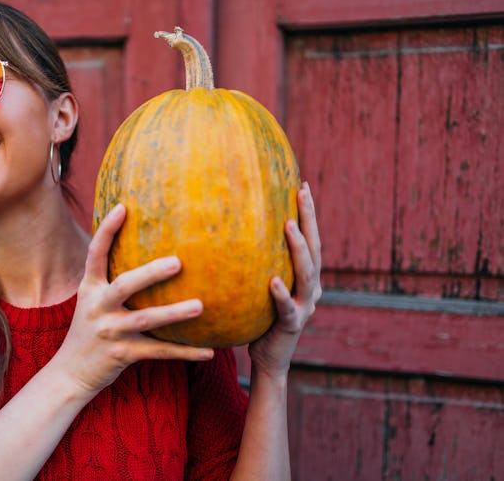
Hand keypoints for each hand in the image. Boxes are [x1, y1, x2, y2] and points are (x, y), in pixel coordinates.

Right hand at [55, 204, 213, 395]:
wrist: (69, 373)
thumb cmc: (90, 330)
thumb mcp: (92, 302)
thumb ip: (111, 281)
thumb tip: (144, 254)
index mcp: (90, 289)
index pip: (95, 254)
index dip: (106, 230)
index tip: (123, 207)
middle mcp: (97, 307)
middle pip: (125, 285)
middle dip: (150, 274)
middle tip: (178, 262)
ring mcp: (109, 332)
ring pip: (145, 320)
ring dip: (173, 313)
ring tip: (199, 306)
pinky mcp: (121, 355)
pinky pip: (159, 352)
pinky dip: (185, 352)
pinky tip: (209, 351)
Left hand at [249, 182, 321, 378]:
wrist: (268, 360)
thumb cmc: (259, 319)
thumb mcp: (259, 286)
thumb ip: (256, 263)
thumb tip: (230, 229)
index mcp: (305, 277)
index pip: (310, 239)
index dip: (308, 213)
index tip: (302, 184)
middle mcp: (311, 289)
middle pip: (314, 248)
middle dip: (310, 218)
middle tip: (302, 191)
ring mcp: (304, 306)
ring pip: (307, 273)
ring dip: (298, 248)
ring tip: (289, 225)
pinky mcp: (292, 325)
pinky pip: (286, 307)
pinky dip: (281, 293)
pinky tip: (273, 281)